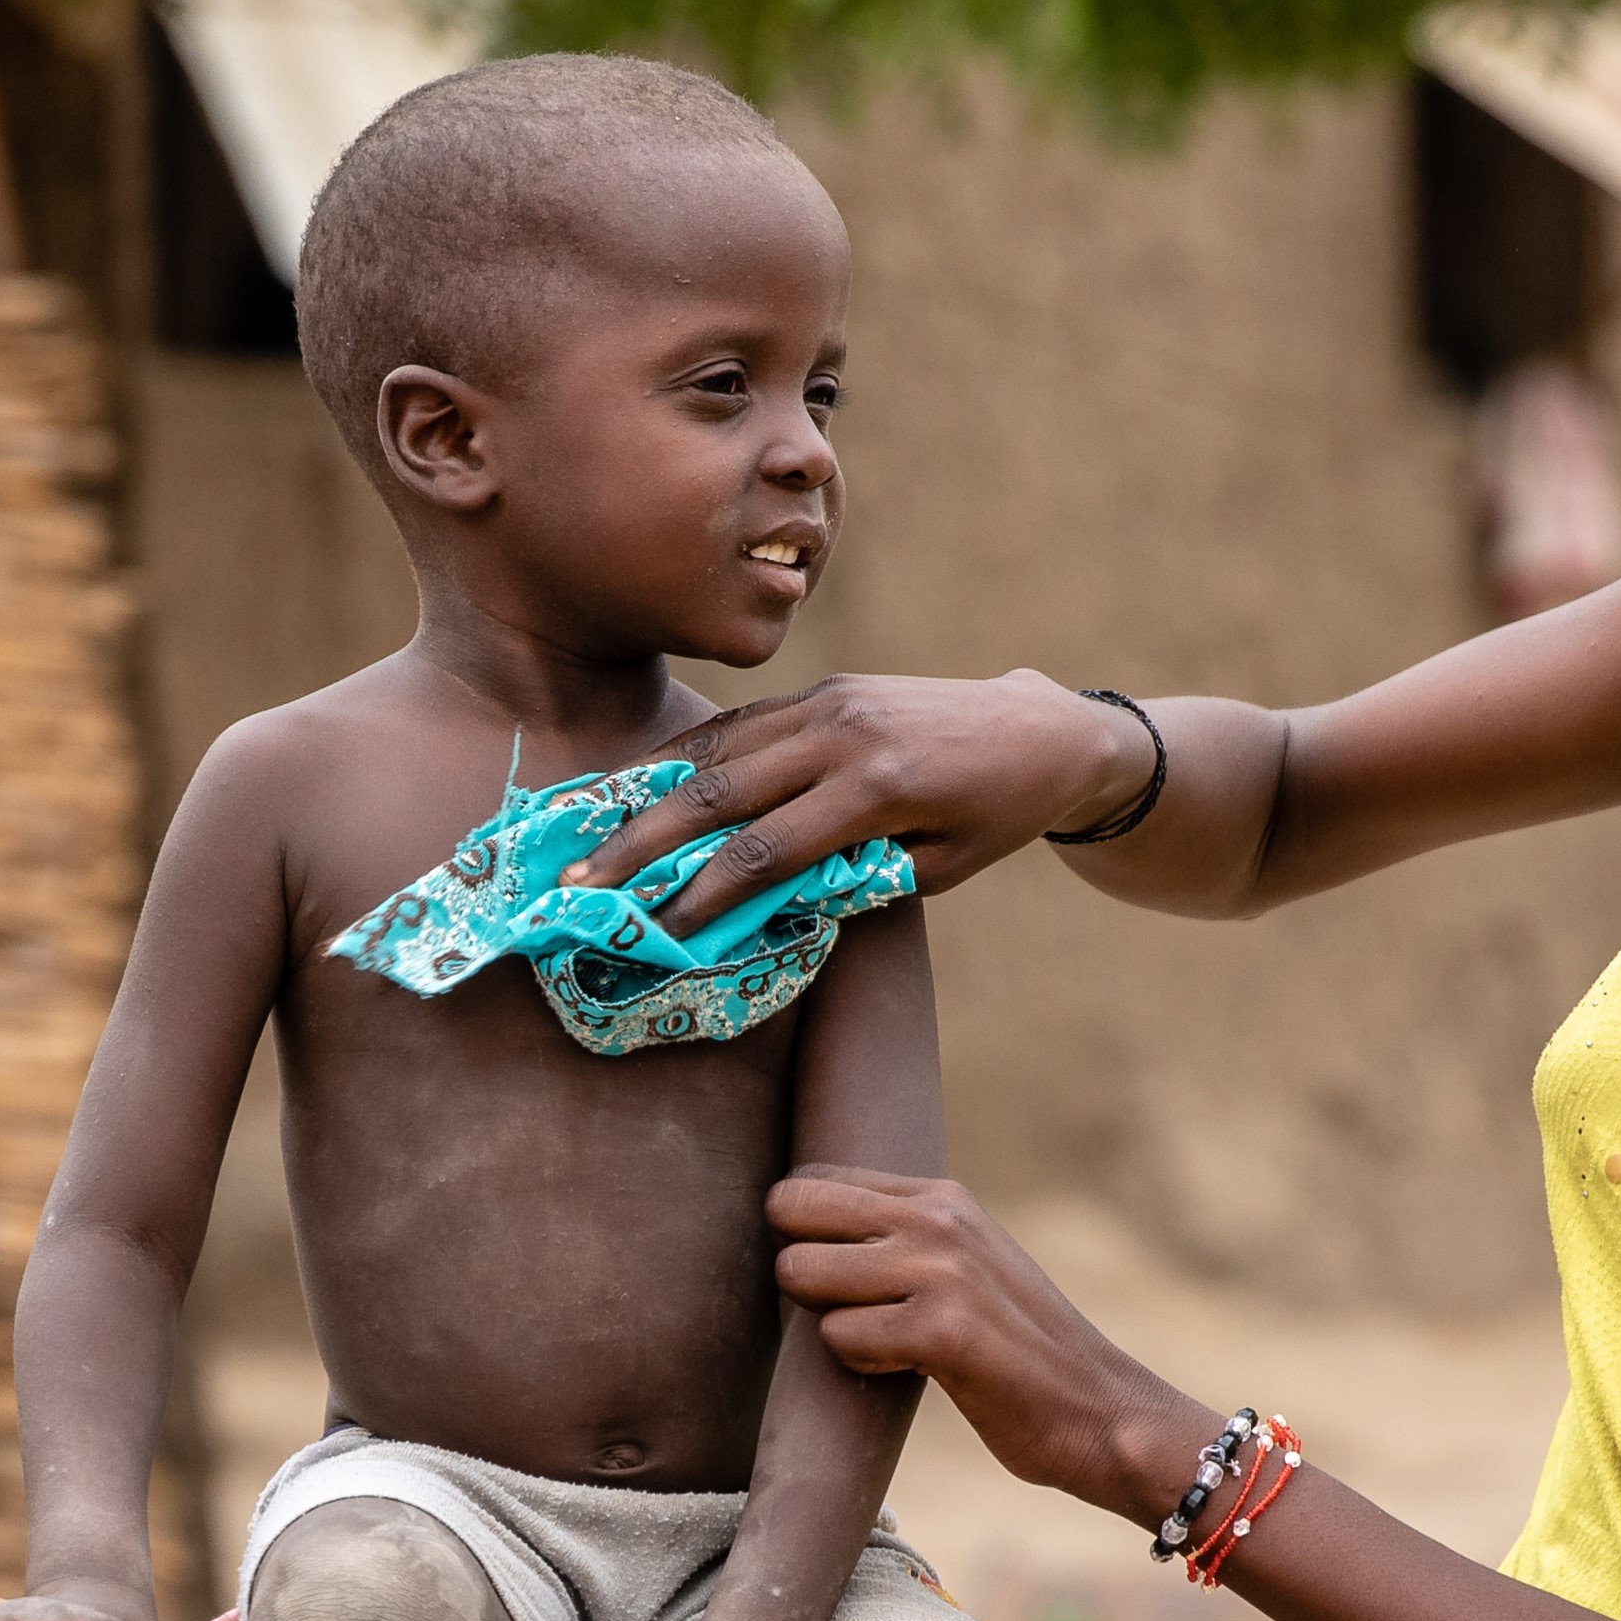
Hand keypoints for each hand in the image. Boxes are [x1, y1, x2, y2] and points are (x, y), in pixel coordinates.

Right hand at [561, 671, 1143, 931]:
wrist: (1042, 730)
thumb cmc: (996, 816)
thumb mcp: (938, 870)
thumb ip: (855, 882)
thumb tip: (763, 905)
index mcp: (877, 788)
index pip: (766, 850)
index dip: (702, 895)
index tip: (653, 932)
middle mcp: (842, 734)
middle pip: (719, 794)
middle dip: (641, 845)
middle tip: (578, 887)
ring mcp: (828, 702)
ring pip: (716, 751)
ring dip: (645, 798)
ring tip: (586, 841)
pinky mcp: (823, 688)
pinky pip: (739, 725)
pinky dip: (683, 757)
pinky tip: (635, 786)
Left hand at [768, 1168, 1211, 1516]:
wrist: (1102, 1409)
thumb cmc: (1018, 1350)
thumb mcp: (966, 1264)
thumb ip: (900, 1235)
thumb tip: (794, 1220)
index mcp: (941, 1197)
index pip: (811, 1178)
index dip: (801, 1231)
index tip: (843, 1276)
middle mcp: (939, 1218)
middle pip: (791, 1211)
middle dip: (802, 1272)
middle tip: (860, 1313)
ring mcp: (942, 1270)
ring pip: (803, 1275)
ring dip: (834, 1324)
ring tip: (894, 1344)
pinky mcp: (942, 1330)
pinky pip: (839, 1337)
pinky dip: (865, 1365)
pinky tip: (917, 1369)